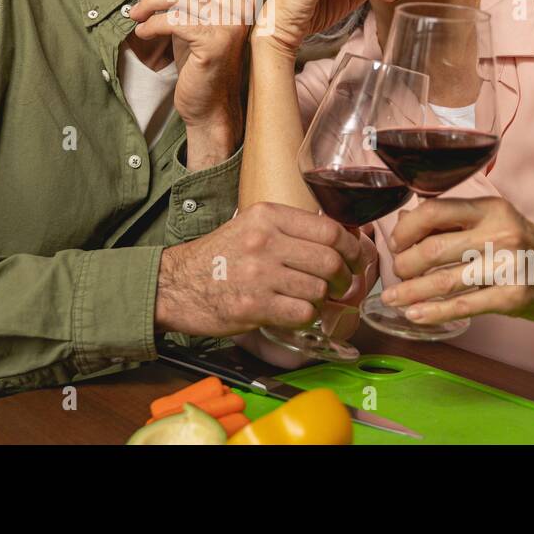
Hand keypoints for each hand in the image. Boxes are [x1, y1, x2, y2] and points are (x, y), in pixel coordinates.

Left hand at [128, 0, 251, 162]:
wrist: (209, 105)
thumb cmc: (200, 60)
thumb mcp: (191, 15)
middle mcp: (240, 5)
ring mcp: (229, 24)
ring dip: (148, 1)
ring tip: (136, 13)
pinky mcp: (213, 43)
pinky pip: (173, 20)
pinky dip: (151, 24)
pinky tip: (143, 32)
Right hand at [155, 202, 372, 337]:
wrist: (175, 285)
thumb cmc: (218, 257)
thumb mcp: (251, 227)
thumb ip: (290, 230)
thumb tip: (343, 240)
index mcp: (267, 216)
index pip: (330, 229)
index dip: (353, 248)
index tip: (357, 259)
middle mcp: (264, 241)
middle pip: (330, 260)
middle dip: (345, 278)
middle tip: (342, 286)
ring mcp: (259, 274)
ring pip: (319, 289)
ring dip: (323, 300)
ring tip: (311, 300)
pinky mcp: (253, 306)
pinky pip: (303, 314)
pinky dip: (307, 317)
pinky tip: (295, 313)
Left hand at [381, 197, 533, 325]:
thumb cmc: (527, 248)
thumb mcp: (496, 222)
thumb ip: (455, 221)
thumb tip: (405, 221)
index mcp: (490, 209)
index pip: (434, 210)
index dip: (406, 228)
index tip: (396, 242)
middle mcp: (499, 233)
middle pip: (432, 249)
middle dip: (404, 265)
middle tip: (397, 274)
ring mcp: (507, 266)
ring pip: (443, 281)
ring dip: (410, 292)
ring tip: (392, 299)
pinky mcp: (513, 297)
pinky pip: (462, 306)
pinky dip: (433, 312)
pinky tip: (414, 315)